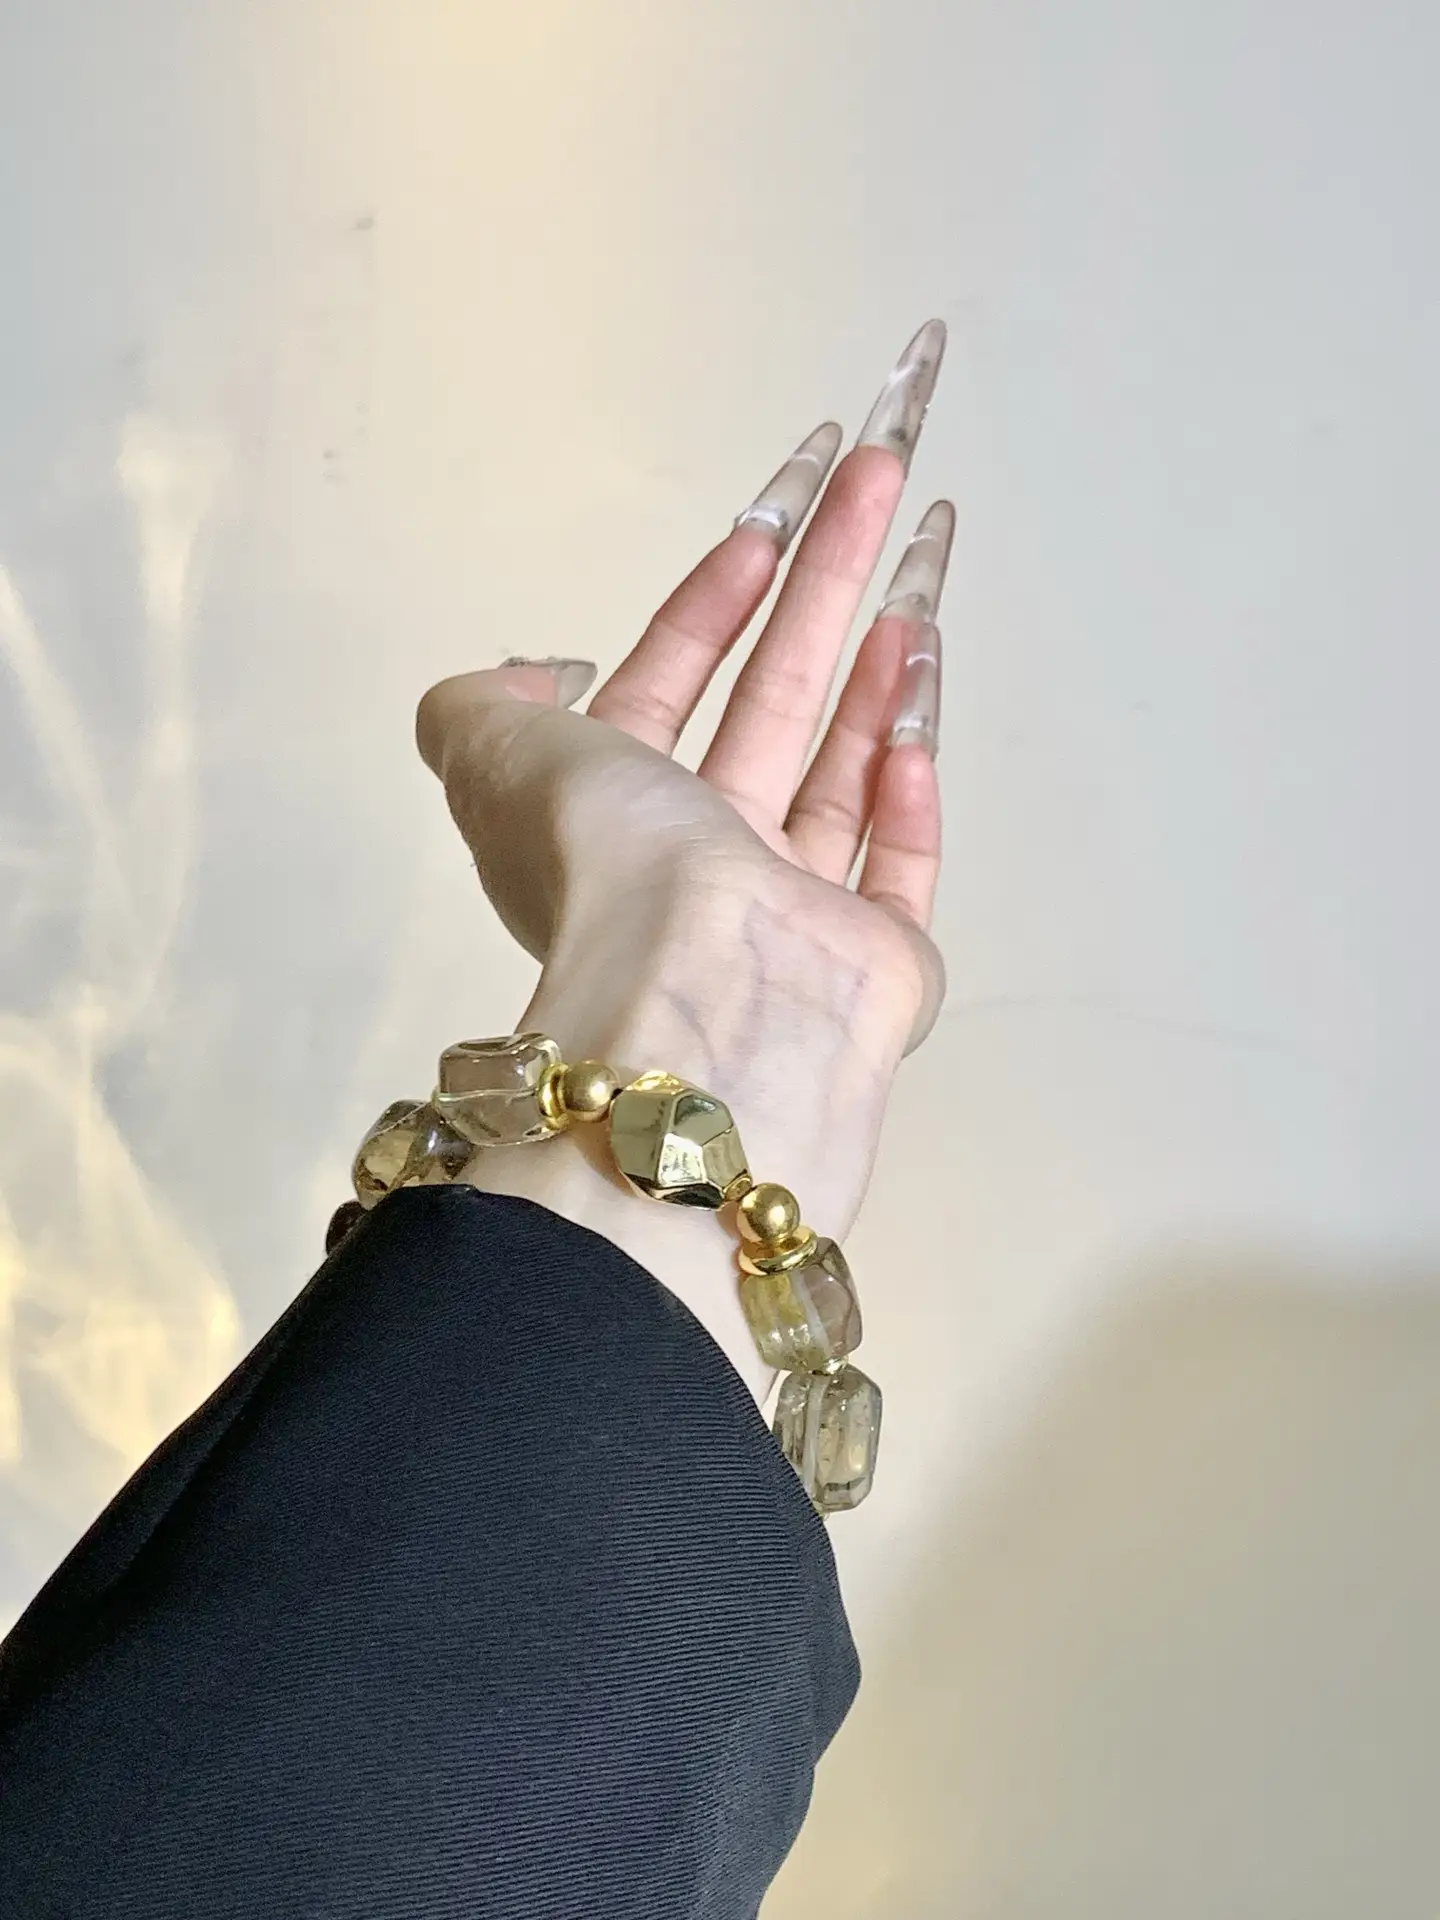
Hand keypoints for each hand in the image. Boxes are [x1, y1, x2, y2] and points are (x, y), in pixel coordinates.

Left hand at [416, 321, 952, 1396]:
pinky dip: (908, 787)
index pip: (669, 680)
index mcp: (613, 815)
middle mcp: (702, 861)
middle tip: (879, 475)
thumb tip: (540, 674)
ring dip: (874, 666)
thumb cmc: (612, 864)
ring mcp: (795, 912)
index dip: (713, 594)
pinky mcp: (875, 959)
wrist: (710, 1000)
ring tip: (919, 567)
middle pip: (774, 696)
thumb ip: (478, 704)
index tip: (769, 520)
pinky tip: (915, 704)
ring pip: (842, 768)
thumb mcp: (493, 758)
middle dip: (824, 580)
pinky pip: (899, 860)